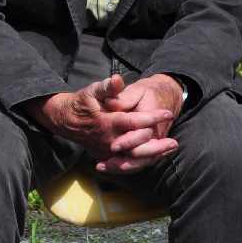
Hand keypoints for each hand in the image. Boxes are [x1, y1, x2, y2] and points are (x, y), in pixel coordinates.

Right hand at [23, 75, 175, 172]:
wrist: (67, 120)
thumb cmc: (83, 102)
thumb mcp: (93, 90)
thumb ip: (107, 87)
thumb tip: (117, 80)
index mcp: (107, 122)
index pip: (133, 122)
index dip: (151, 118)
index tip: (167, 113)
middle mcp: (109, 140)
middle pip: (137, 147)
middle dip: (156, 145)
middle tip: (174, 142)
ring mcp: (108, 151)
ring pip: (134, 158)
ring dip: (153, 155)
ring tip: (170, 149)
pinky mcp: (108, 156)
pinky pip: (128, 162)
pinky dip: (144, 159)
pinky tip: (158, 155)